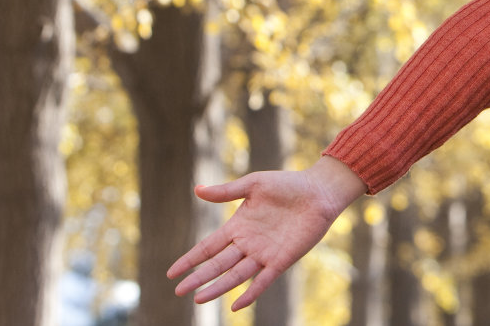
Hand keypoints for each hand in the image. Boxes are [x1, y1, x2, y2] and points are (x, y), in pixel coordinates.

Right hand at [168, 155, 367, 311]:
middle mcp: (248, 243)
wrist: (318, 192)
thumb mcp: (253, 184)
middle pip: (218, 264)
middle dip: (198, 277)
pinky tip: (237, 305)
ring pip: (235, 275)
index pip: (208, 247)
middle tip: (179, 291)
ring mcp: (264, 253)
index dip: (191, 259)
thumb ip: (226, 192)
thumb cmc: (287, 184)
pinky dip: (250, 293)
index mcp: (238, 226)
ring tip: (199, 298)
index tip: (172, 272)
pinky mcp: (281, 260)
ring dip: (218, 287)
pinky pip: (263, 281)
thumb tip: (197, 190)